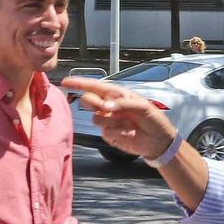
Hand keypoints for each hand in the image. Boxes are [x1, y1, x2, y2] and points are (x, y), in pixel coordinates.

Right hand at [60, 77, 176, 159]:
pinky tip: (129, 133)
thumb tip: (106, 106)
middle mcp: (109, 106)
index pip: (94, 87)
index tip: (65, 82)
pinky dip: (118, 132)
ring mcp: (108, 120)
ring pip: (95, 118)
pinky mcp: (109, 134)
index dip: (79, 84)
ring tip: (128, 124)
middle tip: (107, 108)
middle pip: (88, 101)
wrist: (158, 141)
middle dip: (94, 104)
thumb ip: (124, 103)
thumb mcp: (143, 107)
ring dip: (112, 121)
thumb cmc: (153, 119)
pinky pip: (105, 132)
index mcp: (116, 94)